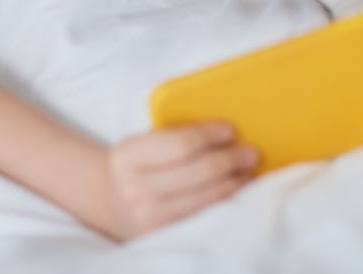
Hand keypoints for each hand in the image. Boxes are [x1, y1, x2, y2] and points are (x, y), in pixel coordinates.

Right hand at [100, 121, 256, 239]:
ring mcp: (151, 216)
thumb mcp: (142, 144)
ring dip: (234, 182)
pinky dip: (225, 201)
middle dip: (231, 159)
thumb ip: (173, 135)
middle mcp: (137, 189)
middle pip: (199, 172)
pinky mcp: (164, 234)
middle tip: (251, 151)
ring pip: (207, 197)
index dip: (209, 135)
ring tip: (248, 170)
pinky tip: (236, 190)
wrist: (111, 201)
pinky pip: (204, 216)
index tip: (230, 128)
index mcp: (129, 155)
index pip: (179, 144)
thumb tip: (224, 130)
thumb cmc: (136, 164)